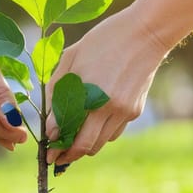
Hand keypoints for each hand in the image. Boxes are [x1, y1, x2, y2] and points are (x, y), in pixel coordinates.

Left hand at [46, 9, 169, 164]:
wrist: (146, 33)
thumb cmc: (103, 40)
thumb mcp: (71, 57)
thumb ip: (56, 89)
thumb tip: (49, 121)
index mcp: (86, 92)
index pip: (64, 130)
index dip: (53, 145)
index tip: (47, 152)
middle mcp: (105, 107)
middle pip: (83, 146)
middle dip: (67, 156)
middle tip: (57, 159)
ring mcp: (123, 111)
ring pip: (100, 144)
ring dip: (84, 147)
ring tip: (73, 144)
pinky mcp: (134, 111)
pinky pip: (113, 133)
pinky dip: (101, 134)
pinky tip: (94, 125)